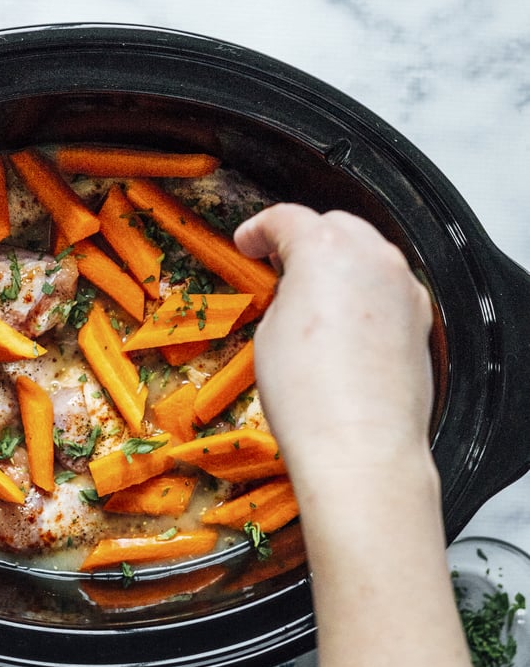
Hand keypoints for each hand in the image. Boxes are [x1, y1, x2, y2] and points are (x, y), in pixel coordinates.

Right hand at [234, 203, 434, 487]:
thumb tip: (296, 292)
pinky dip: (364, 291)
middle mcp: (373, 257)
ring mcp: (403, 288)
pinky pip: (387, 288)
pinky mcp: (419, 320)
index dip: (258, 228)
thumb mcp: (270, 332)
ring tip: (310, 295)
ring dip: (337, 263)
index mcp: (326, 248)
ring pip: (366, 254)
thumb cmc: (308, 395)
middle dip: (302, 239)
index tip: (247, 242)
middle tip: (275, 264)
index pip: (287, 219)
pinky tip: (343, 323)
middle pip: (334, 226)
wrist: (359, 447)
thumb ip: (285, 294)